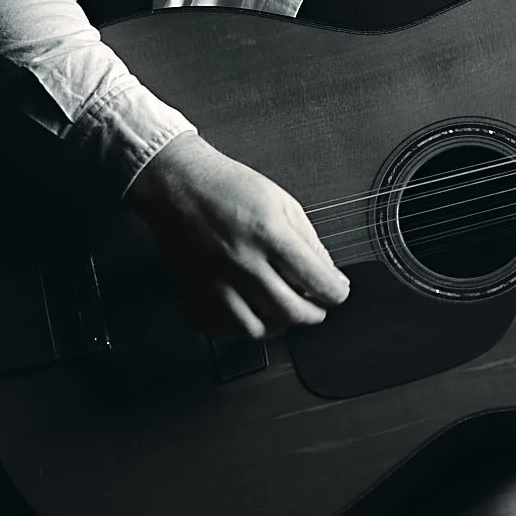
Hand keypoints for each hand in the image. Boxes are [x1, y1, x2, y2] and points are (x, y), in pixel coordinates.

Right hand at [123, 132, 350, 339]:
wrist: (177, 186)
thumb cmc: (227, 187)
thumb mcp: (281, 201)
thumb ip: (307, 239)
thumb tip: (327, 271)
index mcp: (268, 233)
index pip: (316, 279)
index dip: (335, 292)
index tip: (338, 292)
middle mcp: (242, 261)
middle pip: (290, 311)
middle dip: (314, 314)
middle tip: (317, 307)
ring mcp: (216, 281)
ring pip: (257, 328)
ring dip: (279, 326)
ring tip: (285, 312)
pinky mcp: (195, 292)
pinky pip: (223, 329)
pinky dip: (243, 330)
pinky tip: (253, 314)